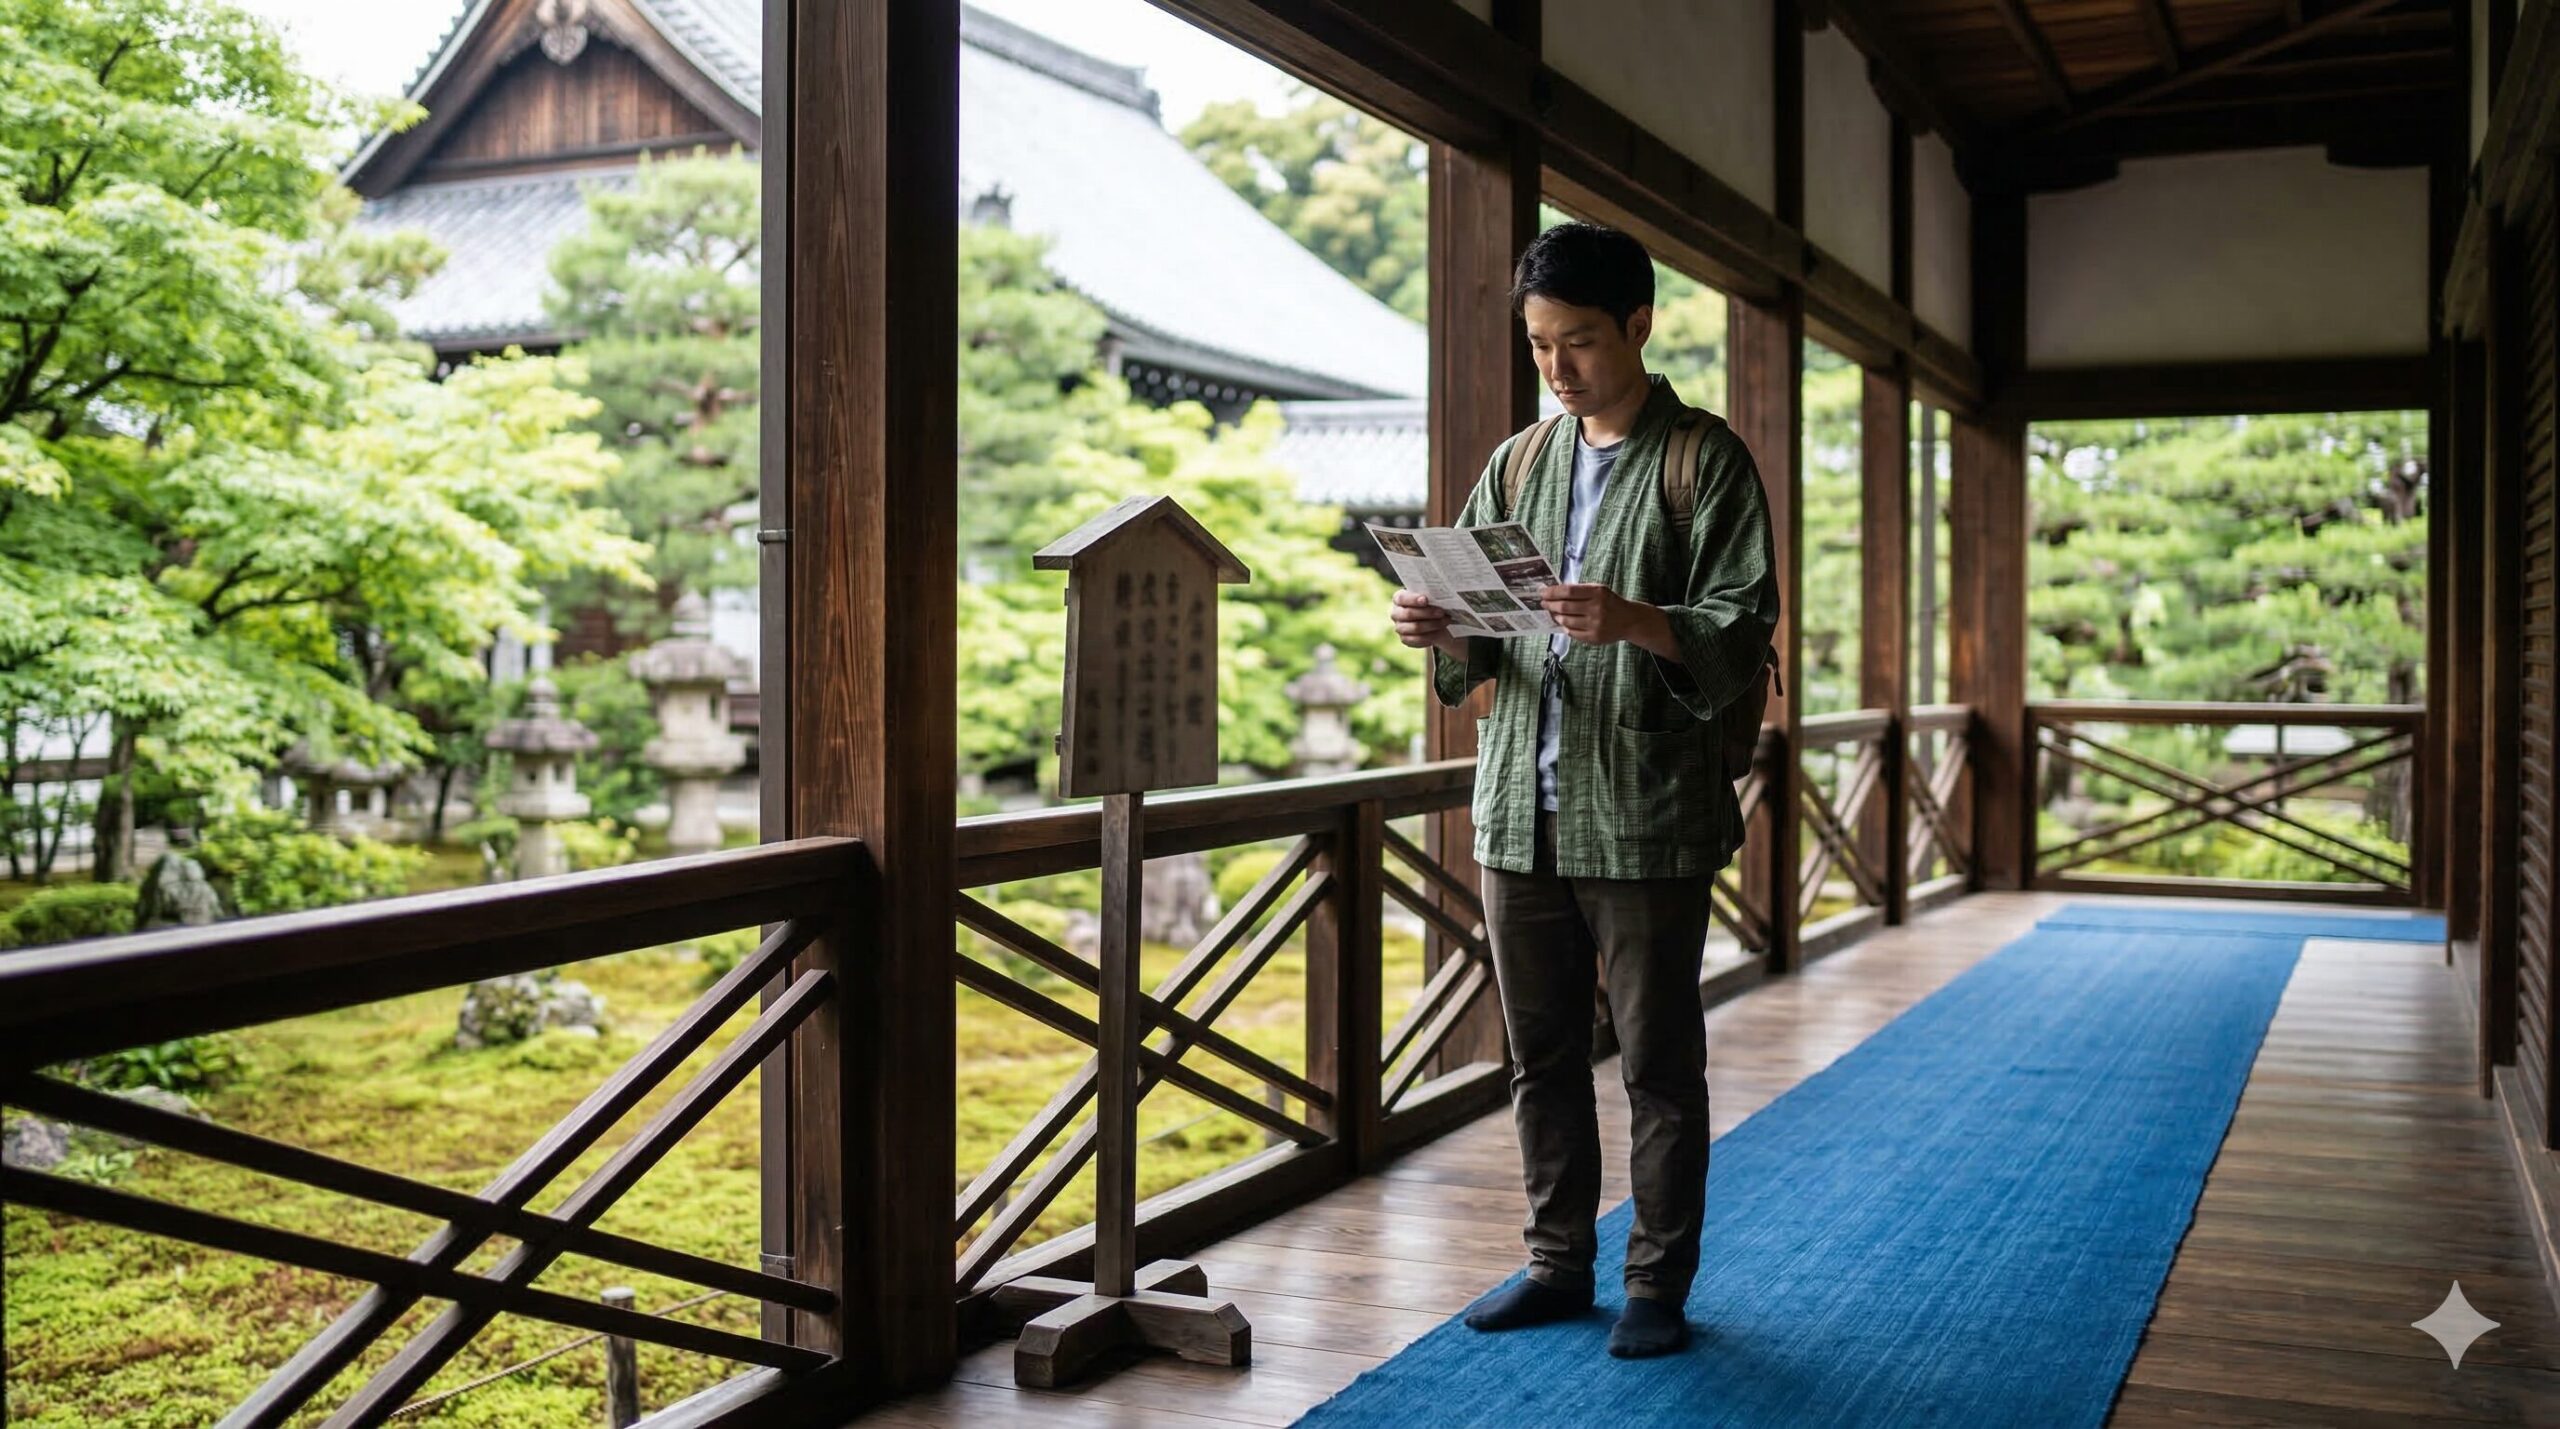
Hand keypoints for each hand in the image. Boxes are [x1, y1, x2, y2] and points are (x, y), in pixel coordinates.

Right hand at [1390, 589, 1465, 656]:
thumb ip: (1431, 595)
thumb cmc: (1430, 603)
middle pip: (1408, 614)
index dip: (1413, 599)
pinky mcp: (1405, 639)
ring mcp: (1399, 627)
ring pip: (1415, 627)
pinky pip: (1417, 639)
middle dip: (1427, 613)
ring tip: (1445, 621)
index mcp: (1399, 598)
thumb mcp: (1430, 597)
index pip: (1401, 598)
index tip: (1425, 600)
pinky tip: (1439, 632)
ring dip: (1432, 624)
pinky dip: (1430, 636)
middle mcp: (1396, 613)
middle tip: (1441, 612)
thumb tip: (1441, 596)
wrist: (1432, 619)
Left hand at [1541, 582, 1661, 647]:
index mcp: (1598, 592)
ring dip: (1556, 617)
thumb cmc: (1610, 602)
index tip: (1543, 593)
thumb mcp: (1599, 590)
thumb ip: (1579, 590)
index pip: (1569, 591)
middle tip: (1544, 603)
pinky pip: (1572, 633)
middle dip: (1550, 605)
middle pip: (1565, 607)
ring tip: (1554, 613)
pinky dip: (1565, 627)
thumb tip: (1553, 592)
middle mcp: (1597, 608)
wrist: (1629, 620)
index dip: (1553, 592)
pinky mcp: (1594, 638)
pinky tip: (1564, 623)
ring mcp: (1596, 625)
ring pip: (1566, 621)